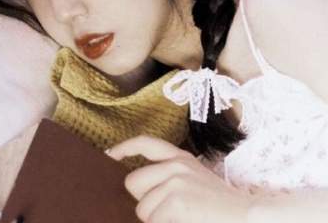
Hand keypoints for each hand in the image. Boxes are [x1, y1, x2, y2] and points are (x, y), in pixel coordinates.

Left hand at [108, 135, 251, 222]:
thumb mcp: (195, 182)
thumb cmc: (220, 207)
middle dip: (143, 200)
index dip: (125, 148)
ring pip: (141, 208)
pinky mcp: (176, 201)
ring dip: (155, 219)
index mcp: (181, 158)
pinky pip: (152, 221)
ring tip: (182, 218)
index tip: (111, 154)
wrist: (247, 218)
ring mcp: (175, 182)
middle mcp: (176, 165)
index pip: (147, 144)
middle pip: (133, 182)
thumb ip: (170, 178)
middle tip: (168, 211)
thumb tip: (139, 186)